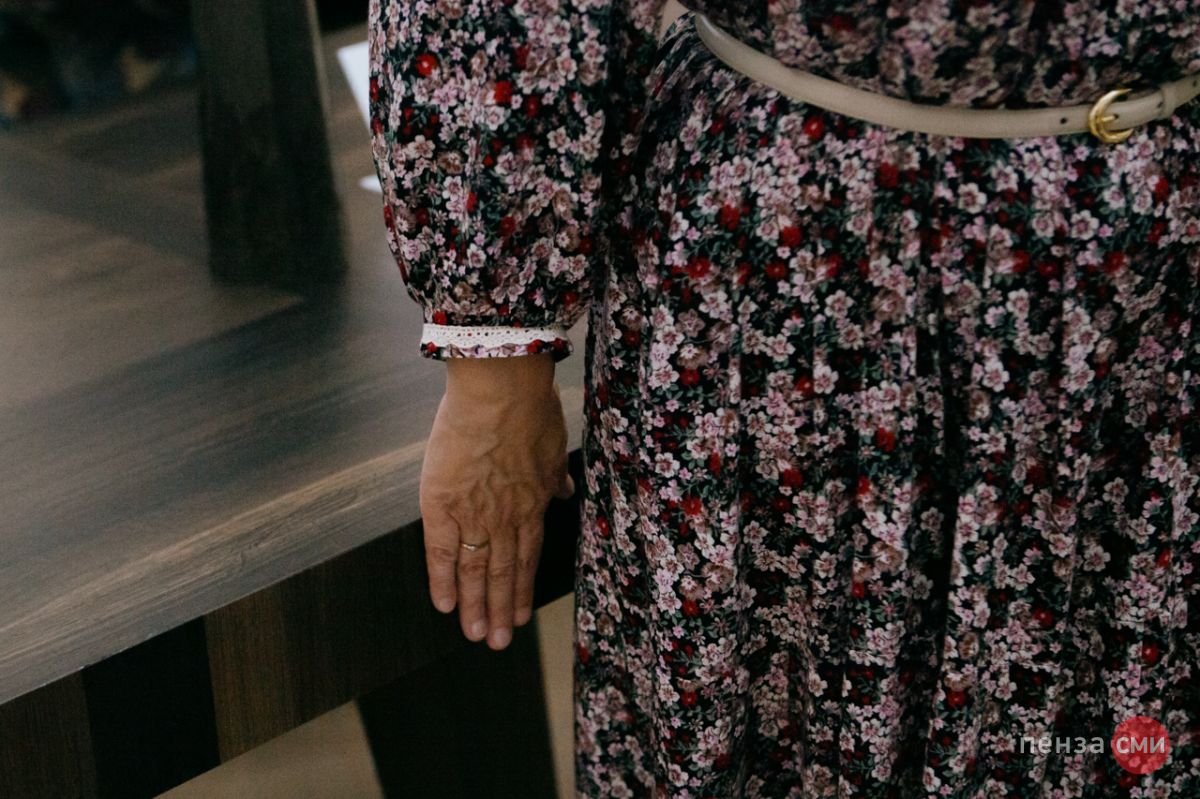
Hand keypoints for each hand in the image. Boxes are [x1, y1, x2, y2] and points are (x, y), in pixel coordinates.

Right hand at [418, 354, 574, 649]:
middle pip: (502, 572)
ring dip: (476, 607)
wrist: (501, 390)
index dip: (521, 588)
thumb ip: (556, 475)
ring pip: (475, 570)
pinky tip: (443, 605)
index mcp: (533, 503)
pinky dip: (442, 580)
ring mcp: (474, 513)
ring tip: (475, 636)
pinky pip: (441, 551)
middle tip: (498, 643)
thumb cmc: (530, 407)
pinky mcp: (442, 503)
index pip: (528, 556)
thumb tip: (565, 489)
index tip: (519, 614)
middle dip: (501, 610)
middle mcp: (507, 516)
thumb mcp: (554, 445)